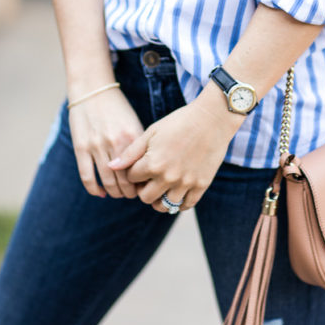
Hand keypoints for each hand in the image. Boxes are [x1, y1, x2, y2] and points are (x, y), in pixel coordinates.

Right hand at [68, 89, 144, 199]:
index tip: (145, 187)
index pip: (140, 170)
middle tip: (132, 195)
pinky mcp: (81, 148)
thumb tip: (144, 171)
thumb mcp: (134, 122)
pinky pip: (87, 176)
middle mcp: (115, 142)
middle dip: (129, 192)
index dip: (144, 183)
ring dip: (114, 193)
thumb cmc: (116, 107)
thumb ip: (138, 145)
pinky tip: (100, 193)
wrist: (93, 89)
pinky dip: (94, 189)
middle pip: (124, 180)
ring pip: (107, 182)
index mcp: (132, 136)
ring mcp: (96, 146)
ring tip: (118, 194)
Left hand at [108, 98, 237, 211]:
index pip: (131, 178)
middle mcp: (168, 177)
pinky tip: (177, 191)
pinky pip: (186, 205)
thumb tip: (112, 166)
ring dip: (160, 199)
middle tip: (148, 178)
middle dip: (143, 189)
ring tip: (161, 187)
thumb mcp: (152, 132)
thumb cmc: (179, 121)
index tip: (139, 165)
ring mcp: (185, 183)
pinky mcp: (201, 185)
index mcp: (152, 163)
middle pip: (145, 197)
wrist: (212, 119)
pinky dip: (180, 202)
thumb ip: (131, 152)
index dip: (133, 172)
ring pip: (164, 205)